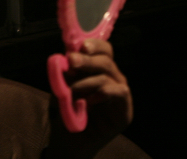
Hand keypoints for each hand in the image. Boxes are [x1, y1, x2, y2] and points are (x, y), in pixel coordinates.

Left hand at [46, 39, 132, 157]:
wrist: (67, 141)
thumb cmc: (65, 112)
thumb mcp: (62, 85)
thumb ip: (67, 70)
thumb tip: (68, 52)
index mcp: (99, 71)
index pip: (104, 50)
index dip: (94, 45)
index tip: (80, 46)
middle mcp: (112, 79)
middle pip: (107, 60)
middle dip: (88, 59)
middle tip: (72, 60)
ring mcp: (120, 95)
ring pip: (110, 75)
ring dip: (88, 79)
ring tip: (72, 90)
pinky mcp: (124, 111)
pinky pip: (119, 93)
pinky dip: (103, 91)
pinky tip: (88, 99)